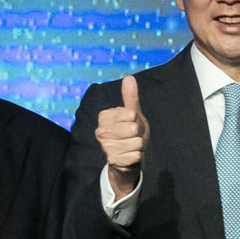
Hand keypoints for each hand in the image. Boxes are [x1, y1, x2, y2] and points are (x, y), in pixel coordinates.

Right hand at [98, 75, 147, 201]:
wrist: (128, 158)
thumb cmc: (131, 133)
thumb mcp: (133, 114)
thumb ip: (130, 97)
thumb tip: (129, 78)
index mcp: (104, 116)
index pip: (131, 114)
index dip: (137, 120)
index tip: (131, 124)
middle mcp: (101, 131)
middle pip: (133, 128)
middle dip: (138, 133)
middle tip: (133, 136)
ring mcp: (105, 146)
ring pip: (136, 142)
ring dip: (138, 145)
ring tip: (131, 146)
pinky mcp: (112, 160)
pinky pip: (135, 155)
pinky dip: (137, 156)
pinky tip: (130, 156)